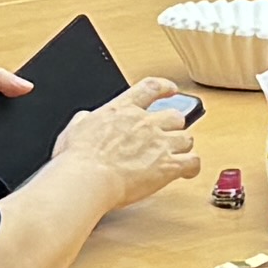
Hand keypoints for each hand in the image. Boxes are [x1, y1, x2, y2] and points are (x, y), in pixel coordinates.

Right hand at [54, 84, 204, 206]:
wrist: (87, 179)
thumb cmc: (77, 159)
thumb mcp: (74, 129)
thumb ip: (86, 120)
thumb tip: (87, 118)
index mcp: (122, 110)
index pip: (150, 88)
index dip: (164, 87)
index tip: (171, 89)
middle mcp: (145, 122)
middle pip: (175, 116)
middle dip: (173, 126)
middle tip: (168, 136)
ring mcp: (159, 143)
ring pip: (187, 138)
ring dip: (182, 147)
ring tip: (176, 156)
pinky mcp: (168, 166)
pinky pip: (192, 162)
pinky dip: (192, 167)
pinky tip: (187, 171)